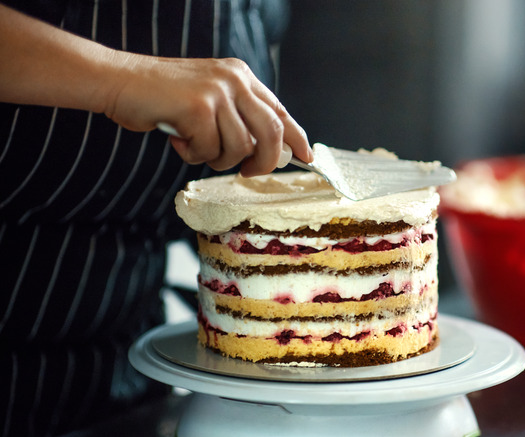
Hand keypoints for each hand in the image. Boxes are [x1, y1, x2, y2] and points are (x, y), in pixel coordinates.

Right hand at [0, 4, 310, 175]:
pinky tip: (179, 140)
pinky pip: (210, 151)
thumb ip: (236, 117)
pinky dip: (194, 155)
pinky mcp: (200, 107)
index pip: (280, 111)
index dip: (296, 137)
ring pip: (239, 149)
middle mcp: (235, 80)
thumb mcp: (209, 99)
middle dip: (263, 162)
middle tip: (247, 173)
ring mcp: (219, 92)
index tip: (306, 157)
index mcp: (241, 76)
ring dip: (216, 158)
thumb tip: (268, 151)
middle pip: (272, 135)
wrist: (119, 81)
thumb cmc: (162, 98)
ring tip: (194, 145)